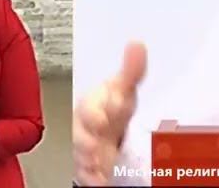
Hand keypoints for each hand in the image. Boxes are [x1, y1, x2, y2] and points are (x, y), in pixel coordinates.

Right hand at [74, 42, 147, 184]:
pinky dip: (93, 177)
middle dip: (86, 140)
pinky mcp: (88, 166)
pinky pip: (86, 173)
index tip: (103, 117)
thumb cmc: (112, 106)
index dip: (95, 112)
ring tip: (97, 163)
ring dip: (88, 160)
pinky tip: (101, 179)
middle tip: (95, 146)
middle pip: (80, 134)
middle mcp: (86, 127)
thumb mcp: (124, 87)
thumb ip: (132, 69)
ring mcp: (86, 147)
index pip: (89, 106)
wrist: (104, 129)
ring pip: (80, 154)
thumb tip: (138, 44)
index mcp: (94, 105)